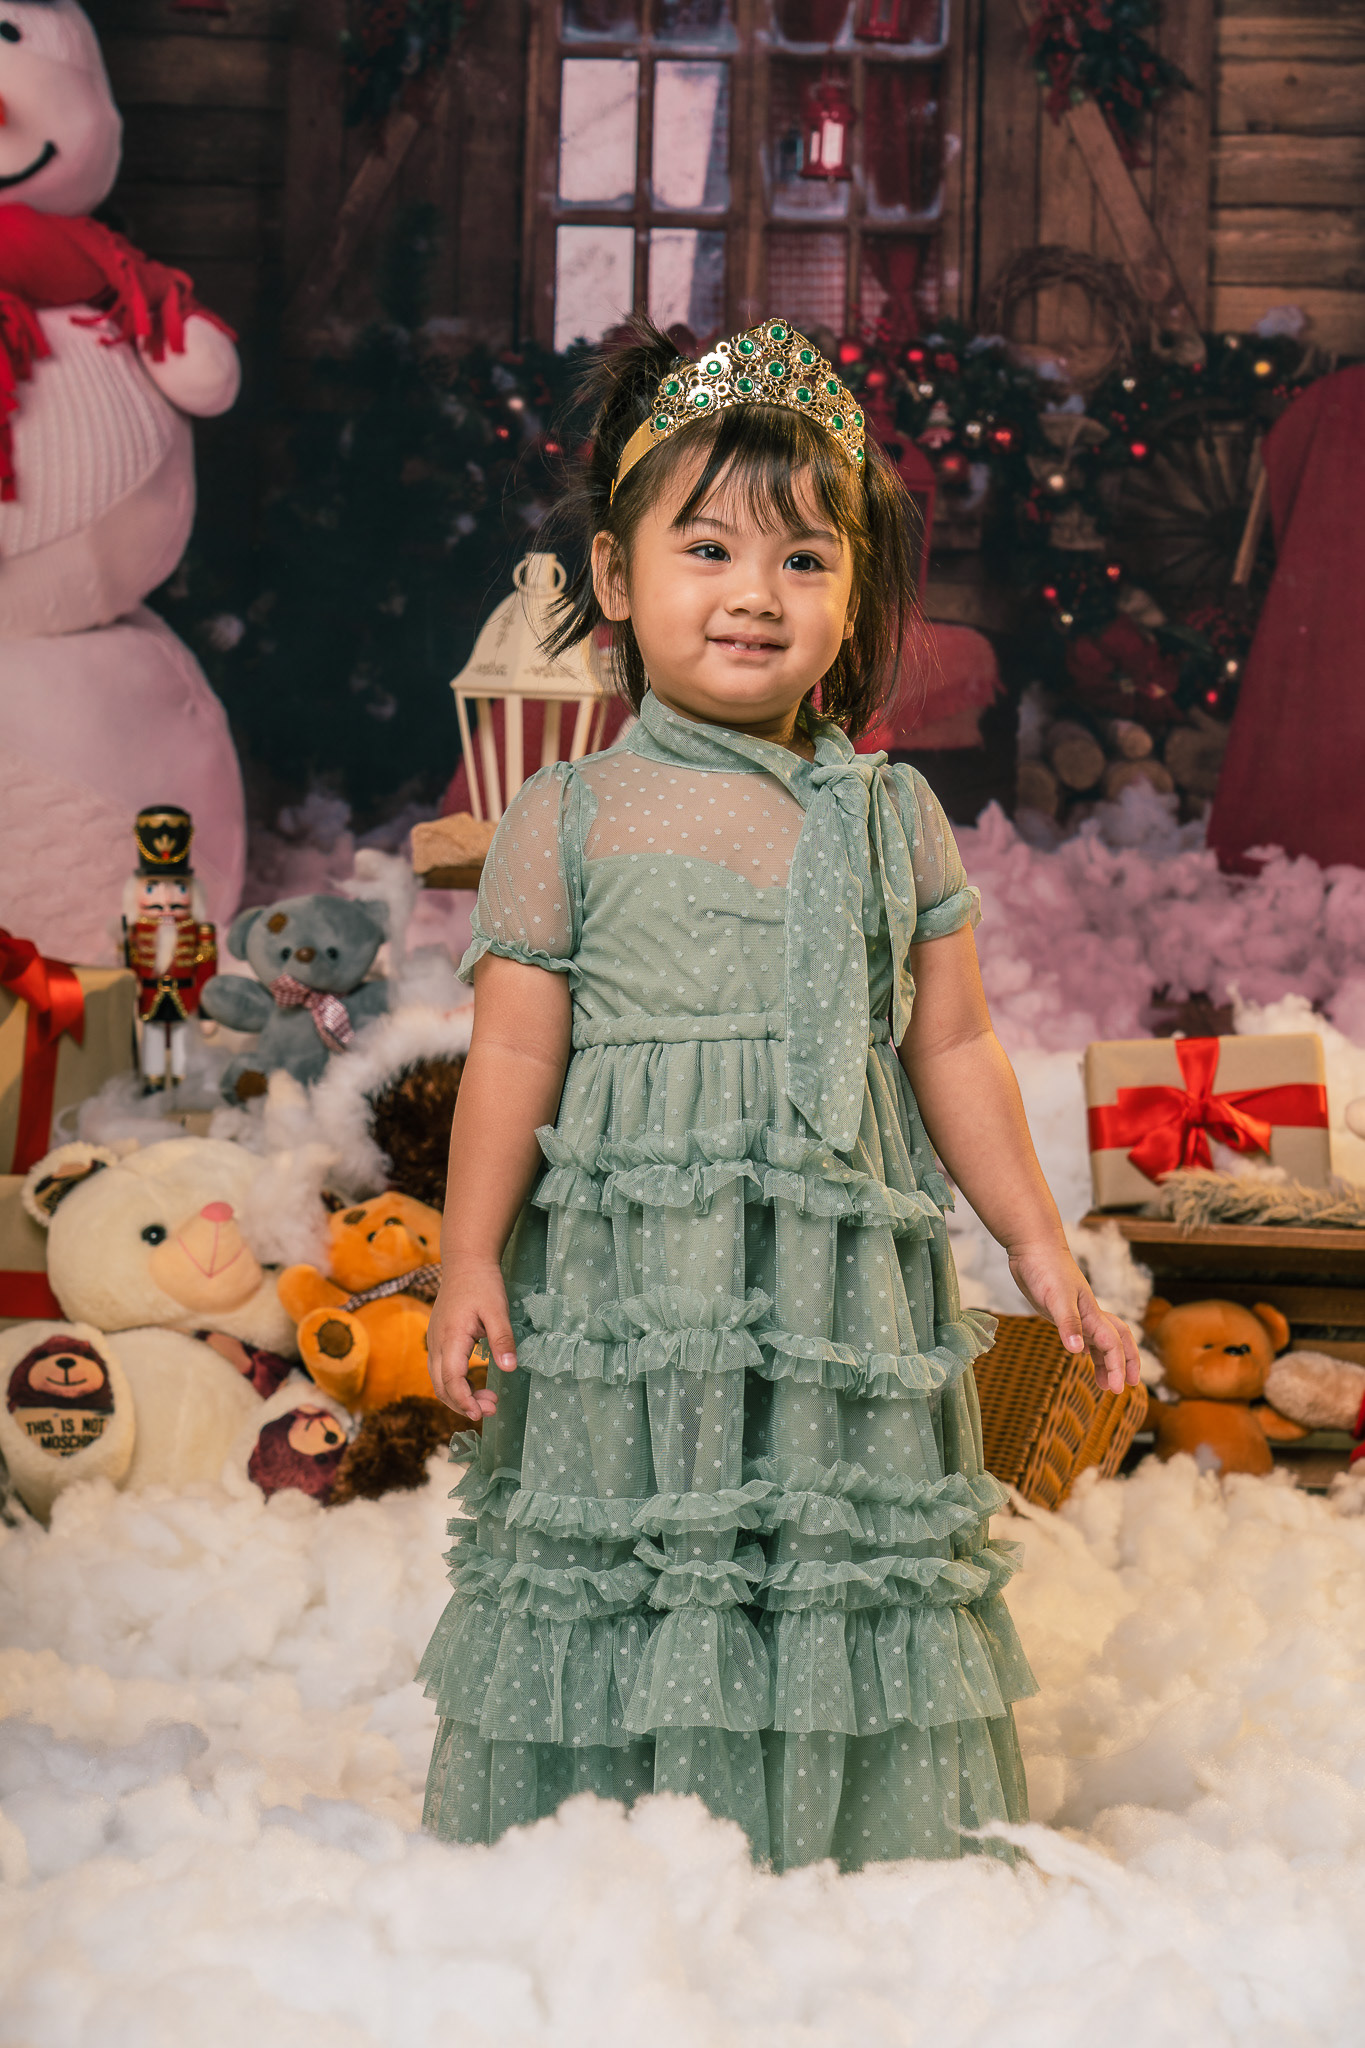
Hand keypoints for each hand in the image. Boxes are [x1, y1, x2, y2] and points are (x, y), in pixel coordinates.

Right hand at [425, 1256, 517, 1422]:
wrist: (465, 1262)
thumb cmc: (483, 1284)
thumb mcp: (498, 1310)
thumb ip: (503, 1340)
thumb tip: (510, 1369)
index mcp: (450, 1337)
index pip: (451, 1379)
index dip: (464, 1400)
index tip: (482, 1414)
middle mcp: (436, 1342)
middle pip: (440, 1386)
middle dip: (463, 1403)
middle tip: (492, 1409)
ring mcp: (434, 1341)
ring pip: (438, 1380)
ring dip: (459, 1395)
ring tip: (488, 1400)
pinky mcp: (437, 1339)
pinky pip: (440, 1370)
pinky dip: (455, 1384)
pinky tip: (475, 1385)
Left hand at [1007, 1240, 1140, 1394]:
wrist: (1033, 1245)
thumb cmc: (1046, 1267)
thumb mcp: (1055, 1298)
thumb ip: (1068, 1324)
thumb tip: (1078, 1351)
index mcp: (1092, 1313)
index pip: (1112, 1345)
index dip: (1118, 1367)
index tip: (1118, 1390)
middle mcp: (1089, 1314)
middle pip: (1118, 1341)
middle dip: (1126, 1363)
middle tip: (1128, 1386)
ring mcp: (1076, 1313)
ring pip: (1100, 1341)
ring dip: (1105, 1361)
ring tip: (1105, 1384)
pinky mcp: (1062, 1312)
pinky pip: (1083, 1334)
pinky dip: (1087, 1348)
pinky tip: (1082, 1355)